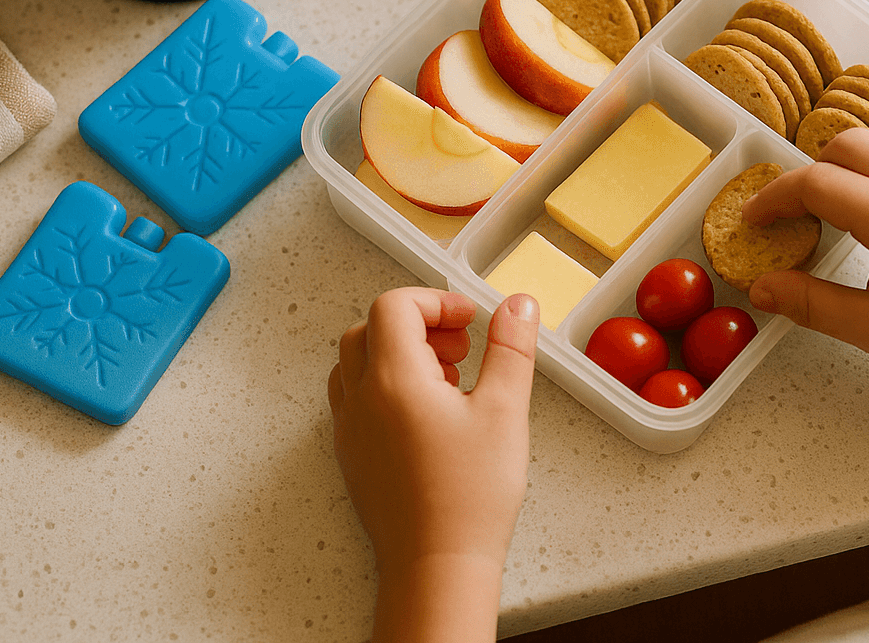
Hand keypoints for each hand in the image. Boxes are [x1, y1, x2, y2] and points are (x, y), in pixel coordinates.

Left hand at [327, 288, 539, 576]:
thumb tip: (517, 305)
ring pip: (356, 363)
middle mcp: (361, 400)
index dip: (436, 301)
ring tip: (448, 381)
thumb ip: (511, 348)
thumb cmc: (470, 497)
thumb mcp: (505, 410)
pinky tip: (429, 414)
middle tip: (461, 349)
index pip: (395, 306)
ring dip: (398, 354)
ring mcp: (351, 430)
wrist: (437, 567)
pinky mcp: (353, 456)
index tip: (470, 320)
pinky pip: (355, 399)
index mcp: (393, 379)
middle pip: (369, 329)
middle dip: (418, 324)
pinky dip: (385, 387)